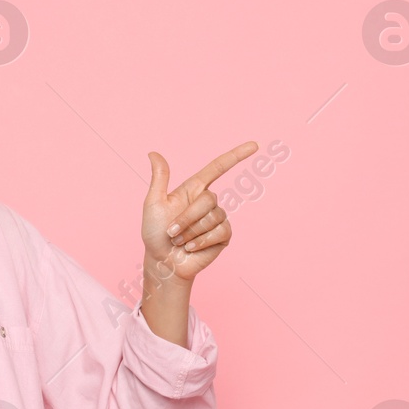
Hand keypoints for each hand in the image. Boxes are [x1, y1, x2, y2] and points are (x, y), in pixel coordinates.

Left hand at [143, 141, 257, 282]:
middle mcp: (208, 202)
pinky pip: (219, 232)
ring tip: (181, 241)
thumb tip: (154, 153)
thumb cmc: (155, 233)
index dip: (236, 155)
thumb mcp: (153, 203)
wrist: (163, 263)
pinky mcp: (223, 236)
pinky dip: (202, 241)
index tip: (255, 145)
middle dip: (187, 217)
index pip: (218, 167)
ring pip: (213, 217)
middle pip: (209, 199)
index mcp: (194, 189)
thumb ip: (159, 178)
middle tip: (173, 232)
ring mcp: (218, 219)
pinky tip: (192, 248)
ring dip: (192, 232)